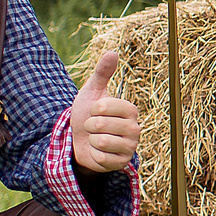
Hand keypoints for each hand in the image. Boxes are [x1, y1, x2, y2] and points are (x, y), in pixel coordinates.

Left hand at [70, 52, 141, 173]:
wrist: (80, 139)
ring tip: (95, 139)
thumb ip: (102, 73)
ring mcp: (130, 147)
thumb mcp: (92, 91)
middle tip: (93, 127)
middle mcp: (135, 128)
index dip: (93, 109)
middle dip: (89, 126)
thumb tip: (113, 52)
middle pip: (101, 125)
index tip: (95, 111)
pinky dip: (94, 155)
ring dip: (91, 141)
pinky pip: (102, 158)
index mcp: (131, 109)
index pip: (105, 106)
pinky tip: (97, 152)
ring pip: (101, 142)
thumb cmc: (88, 113)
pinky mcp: (122, 163)